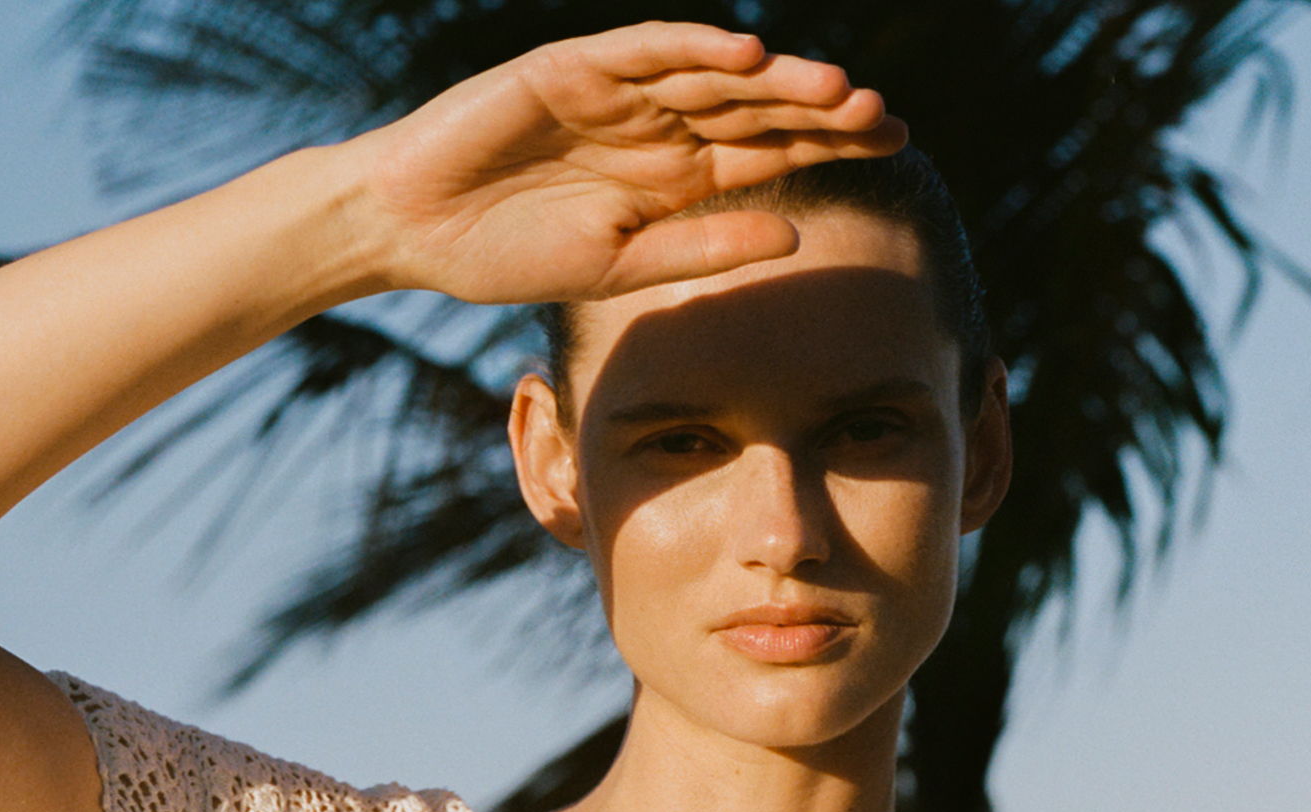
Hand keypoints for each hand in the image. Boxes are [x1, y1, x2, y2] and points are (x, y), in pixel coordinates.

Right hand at [345, 21, 905, 305]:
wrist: (416, 229)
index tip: (894, 146)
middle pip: (755, 108)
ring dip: (773, 79)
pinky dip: (694, 48)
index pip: (767, 152)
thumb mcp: (623, 264)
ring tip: (836, 88)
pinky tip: (748, 55)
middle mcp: (657, 127)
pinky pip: (645, 51)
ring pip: (712, 76)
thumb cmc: (510, 253)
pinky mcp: (574, 67)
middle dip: (818, 110)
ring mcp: (619, 93)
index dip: (828, 145)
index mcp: (673, 177)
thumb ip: (706, 245)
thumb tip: (797, 235)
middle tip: (884, 115)